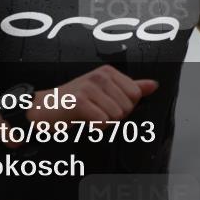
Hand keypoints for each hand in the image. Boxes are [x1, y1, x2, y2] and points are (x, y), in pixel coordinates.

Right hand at [30, 64, 158, 123]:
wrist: (44, 109)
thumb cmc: (74, 102)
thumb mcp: (105, 92)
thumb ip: (130, 88)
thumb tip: (154, 85)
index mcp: (108, 72)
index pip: (136, 95)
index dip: (123, 107)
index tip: (105, 105)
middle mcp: (100, 75)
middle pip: (127, 107)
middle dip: (113, 116)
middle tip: (95, 112)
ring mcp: (89, 87)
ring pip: (116, 116)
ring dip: (103, 123)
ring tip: (88, 116)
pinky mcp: (79, 101)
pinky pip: (103, 121)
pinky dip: (94, 127)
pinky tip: (83, 121)